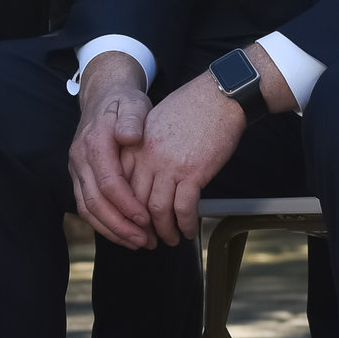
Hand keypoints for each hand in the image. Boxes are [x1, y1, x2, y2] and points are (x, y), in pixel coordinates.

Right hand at [67, 51, 155, 249]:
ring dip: (112, 230)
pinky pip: (86, 207)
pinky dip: (103, 224)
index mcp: (94, 142)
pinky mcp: (78, 178)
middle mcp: (80, 158)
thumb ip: (132, 119)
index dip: (127, 205)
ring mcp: (76, 169)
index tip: (148, 219)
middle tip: (145, 241)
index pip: (108, 182)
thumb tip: (129, 136)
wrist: (103, 97)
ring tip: (138, 243)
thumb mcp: (133, 104)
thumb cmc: (123, 104)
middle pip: (95, 202)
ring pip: (87, 209)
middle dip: (120, 226)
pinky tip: (123, 234)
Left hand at [124, 69, 250, 245]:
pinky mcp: (193, 172)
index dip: (125, 208)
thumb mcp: (154, 124)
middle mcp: (146, 156)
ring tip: (171, 240)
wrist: (218, 97)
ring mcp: (168, 165)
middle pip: (135, 201)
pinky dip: (186, 224)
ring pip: (157, 210)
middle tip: (149, 240)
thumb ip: (142, 149)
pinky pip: (184, 208)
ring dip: (164, 231)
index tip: (132, 221)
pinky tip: (190, 230)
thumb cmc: (189, 109)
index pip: (120, 184)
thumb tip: (142, 177)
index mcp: (134, 145)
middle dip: (140, 226)